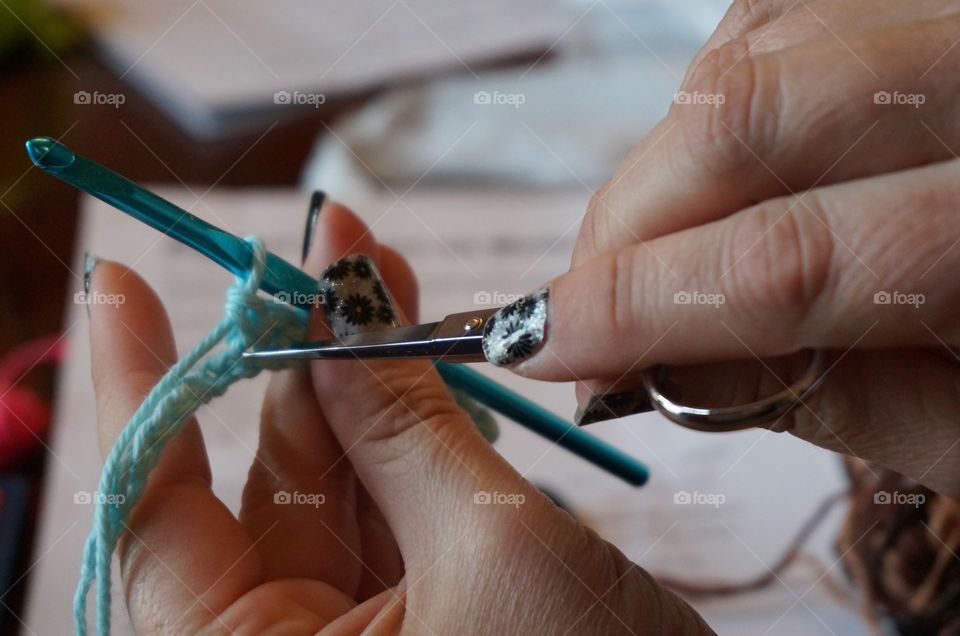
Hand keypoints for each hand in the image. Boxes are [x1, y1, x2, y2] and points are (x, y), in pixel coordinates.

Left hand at [86, 202, 711, 633]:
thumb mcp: (493, 549)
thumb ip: (407, 428)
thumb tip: (340, 318)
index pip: (149, 511)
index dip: (141, 386)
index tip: (121, 284)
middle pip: (257, 481)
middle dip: (293, 358)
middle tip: (325, 254)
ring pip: (331, 484)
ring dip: (357, 380)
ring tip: (378, 277)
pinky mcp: (413, 621)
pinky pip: (387, 509)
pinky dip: (403, 432)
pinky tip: (417, 355)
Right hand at [480, 0, 959, 497]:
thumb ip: (835, 405)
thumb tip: (662, 363)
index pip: (794, 260)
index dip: (640, 305)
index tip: (541, 343)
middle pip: (750, 118)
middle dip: (625, 223)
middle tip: (578, 309)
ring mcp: (956, 18)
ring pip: (752, 52)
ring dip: (662, 167)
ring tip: (655, 257)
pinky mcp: (920, 0)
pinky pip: (774, 17)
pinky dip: (710, 99)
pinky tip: (708, 173)